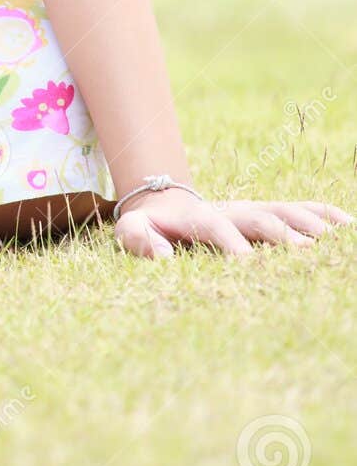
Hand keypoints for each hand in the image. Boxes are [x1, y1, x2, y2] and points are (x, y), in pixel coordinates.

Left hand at [114, 189, 352, 259]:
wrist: (163, 202)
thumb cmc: (148, 226)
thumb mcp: (131, 231)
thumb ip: (139, 240)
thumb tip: (163, 256)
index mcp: (199, 217)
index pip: (217, 227)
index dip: (231, 243)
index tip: (247, 264)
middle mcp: (232, 210)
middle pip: (260, 217)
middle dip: (281, 234)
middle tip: (305, 254)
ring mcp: (252, 209)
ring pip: (285, 211)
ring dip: (310, 223)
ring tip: (336, 240)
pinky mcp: (267, 213)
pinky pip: (299, 209)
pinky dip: (323, 214)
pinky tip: (347, 225)